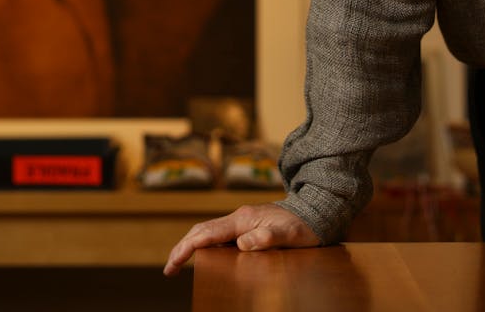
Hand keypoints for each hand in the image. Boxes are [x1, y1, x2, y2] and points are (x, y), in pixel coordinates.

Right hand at [163, 203, 319, 275]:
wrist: (316, 213)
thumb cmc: (303, 226)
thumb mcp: (289, 234)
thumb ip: (267, 237)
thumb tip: (242, 244)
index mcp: (243, 219)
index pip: (207, 233)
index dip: (187, 248)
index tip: (173, 264)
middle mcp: (239, 218)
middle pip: (202, 231)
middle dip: (182, 248)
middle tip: (169, 270)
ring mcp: (242, 222)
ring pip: (208, 232)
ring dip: (192, 247)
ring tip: (179, 264)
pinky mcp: (247, 227)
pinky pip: (220, 236)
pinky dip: (205, 246)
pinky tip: (205, 258)